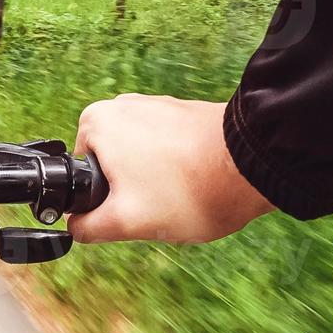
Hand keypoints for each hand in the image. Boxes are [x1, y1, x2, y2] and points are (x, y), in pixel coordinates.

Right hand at [69, 94, 274, 243]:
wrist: (256, 163)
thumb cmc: (188, 189)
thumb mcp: (125, 222)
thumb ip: (87, 227)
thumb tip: (76, 226)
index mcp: (95, 123)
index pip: (80, 176)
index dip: (102, 202)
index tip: (131, 208)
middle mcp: (121, 105)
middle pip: (110, 168)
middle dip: (130, 192)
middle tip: (156, 204)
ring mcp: (156, 105)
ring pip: (139, 161)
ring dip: (156, 182)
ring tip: (181, 192)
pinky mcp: (184, 112)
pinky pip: (166, 151)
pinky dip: (178, 170)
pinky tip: (197, 181)